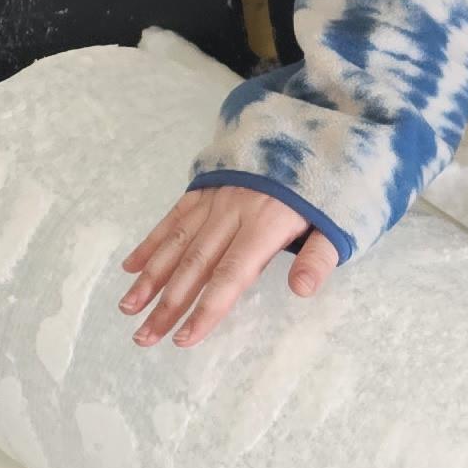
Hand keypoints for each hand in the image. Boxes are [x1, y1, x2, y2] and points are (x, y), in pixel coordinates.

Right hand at [117, 183, 337, 347]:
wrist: (315, 128)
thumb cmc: (330, 183)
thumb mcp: (339, 219)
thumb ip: (320, 255)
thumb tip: (302, 290)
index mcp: (266, 225)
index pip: (230, 276)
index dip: (206, 308)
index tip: (185, 338)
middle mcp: (233, 212)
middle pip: (195, 266)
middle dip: (167, 305)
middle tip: (144, 338)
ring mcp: (216, 198)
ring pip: (177, 242)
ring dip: (150, 278)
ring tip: (128, 308)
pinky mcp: (207, 186)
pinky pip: (174, 217)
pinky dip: (152, 242)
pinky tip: (132, 266)